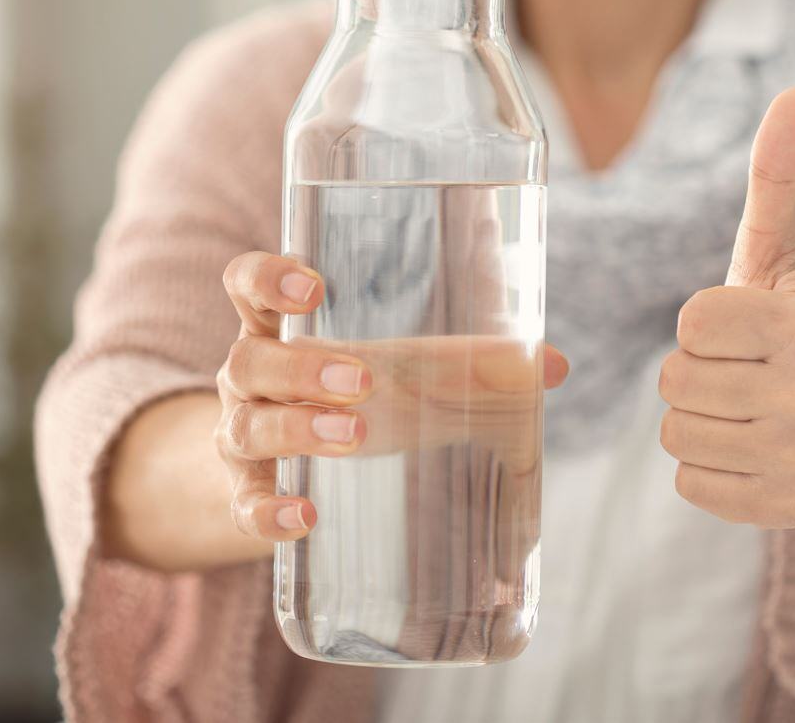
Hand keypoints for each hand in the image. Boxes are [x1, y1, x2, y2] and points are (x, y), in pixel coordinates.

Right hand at [216, 251, 567, 542]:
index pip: (246, 285)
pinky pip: (244, 506)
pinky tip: (305, 516)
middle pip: (250, 360)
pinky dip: (269, 511)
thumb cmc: (359, 401)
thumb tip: (555, 364)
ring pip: (247, 427)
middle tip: (364, 382)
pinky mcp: (246, 496)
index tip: (314, 288)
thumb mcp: (409, 374)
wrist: (291, 475)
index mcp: (281, 328)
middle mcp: (249, 378)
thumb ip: (476, 363)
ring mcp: (239, 438)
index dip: (268, 278)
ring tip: (355, 437)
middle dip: (303, 369)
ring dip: (298, 431)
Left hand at [658, 87, 794, 527]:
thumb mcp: (783, 254)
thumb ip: (777, 176)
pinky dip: (707, 469)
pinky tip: (747, 451)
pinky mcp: (782, 511)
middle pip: (675, 381)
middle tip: (740, 373)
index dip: (701, 323)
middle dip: (694, 373)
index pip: (691, 322)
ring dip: (697, 421)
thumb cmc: (792, 329)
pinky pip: (691, 484)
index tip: (738, 328)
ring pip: (676, 434)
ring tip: (744, 410)